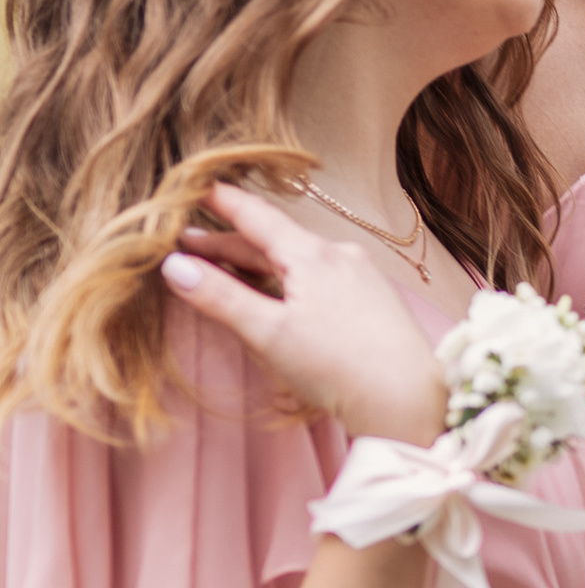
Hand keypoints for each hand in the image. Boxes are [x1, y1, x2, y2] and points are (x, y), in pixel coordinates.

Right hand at [161, 186, 444, 446]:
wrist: (408, 400)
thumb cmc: (337, 366)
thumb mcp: (268, 333)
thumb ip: (220, 297)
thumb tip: (173, 266)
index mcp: (312, 254)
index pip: (256, 215)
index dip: (220, 202)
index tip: (191, 188)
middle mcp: (339, 254)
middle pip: (274, 240)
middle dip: (229, 243)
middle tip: (187, 244)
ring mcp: (360, 276)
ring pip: (297, 260)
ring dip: (258, 263)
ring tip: (223, 268)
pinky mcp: (371, 299)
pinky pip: (318, 277)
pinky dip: (287, 280)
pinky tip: (276, 295)